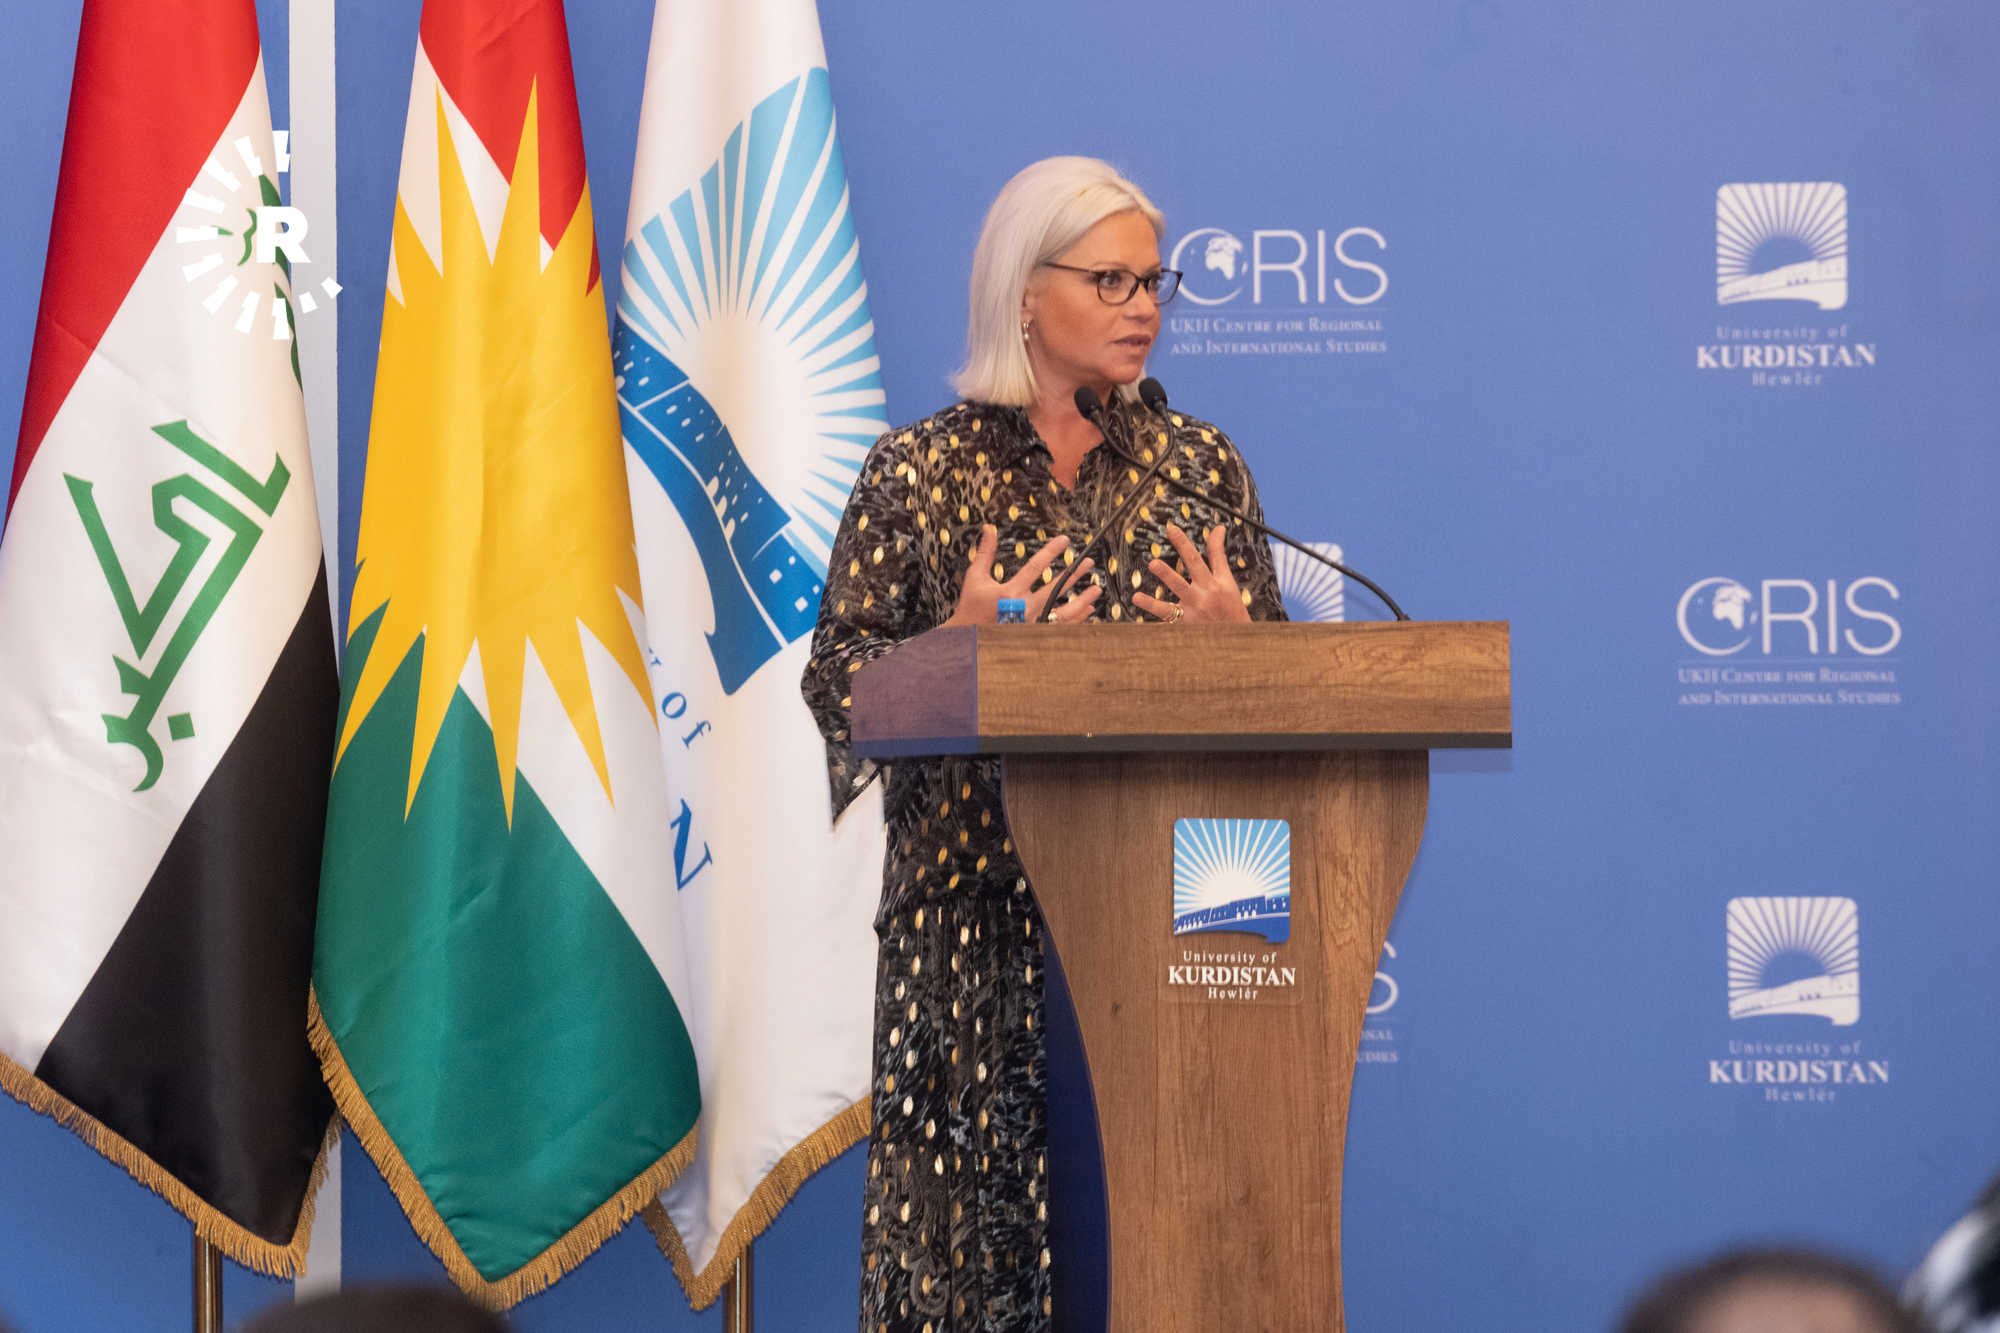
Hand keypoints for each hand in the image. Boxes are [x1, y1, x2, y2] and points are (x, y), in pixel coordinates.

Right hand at [945, 525, 1102, 625]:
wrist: (968, 637)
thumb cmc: (971, 607)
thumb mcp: (975, 577)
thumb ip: (985, 552)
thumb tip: (989, 528)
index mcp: (1009, 592)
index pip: (1035, 567)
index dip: (1051, 551)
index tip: (1064, 541)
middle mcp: (1023, 608)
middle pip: (1055, 589)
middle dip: (1074, 574)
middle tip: (1088, 563)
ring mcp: (1031, 624)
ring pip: (1063, 612)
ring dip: (1081, 600)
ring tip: (1096, 589)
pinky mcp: (1034, 635)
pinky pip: (1060, 627)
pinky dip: (1075, 619)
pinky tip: (1086, 610)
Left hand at [1135, 523, 1251, 623]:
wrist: (1236, 639)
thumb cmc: (1231, 608)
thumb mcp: (1228, 581)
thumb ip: (1218, 555)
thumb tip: (1219, 529)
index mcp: (1216, 582)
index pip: (1202, 556)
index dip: (1186, 543)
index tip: (1171, 529)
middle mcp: (1205, 593)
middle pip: (1192, 568)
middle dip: (1180, 552)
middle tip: (1158, 554)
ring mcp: (1194, 609)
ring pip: (1178, 592)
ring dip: (1166, 576)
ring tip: (1151, 567)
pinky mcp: (1185, 624)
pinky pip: (1167, 616)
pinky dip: (1153, 608)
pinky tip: (1138, 599)